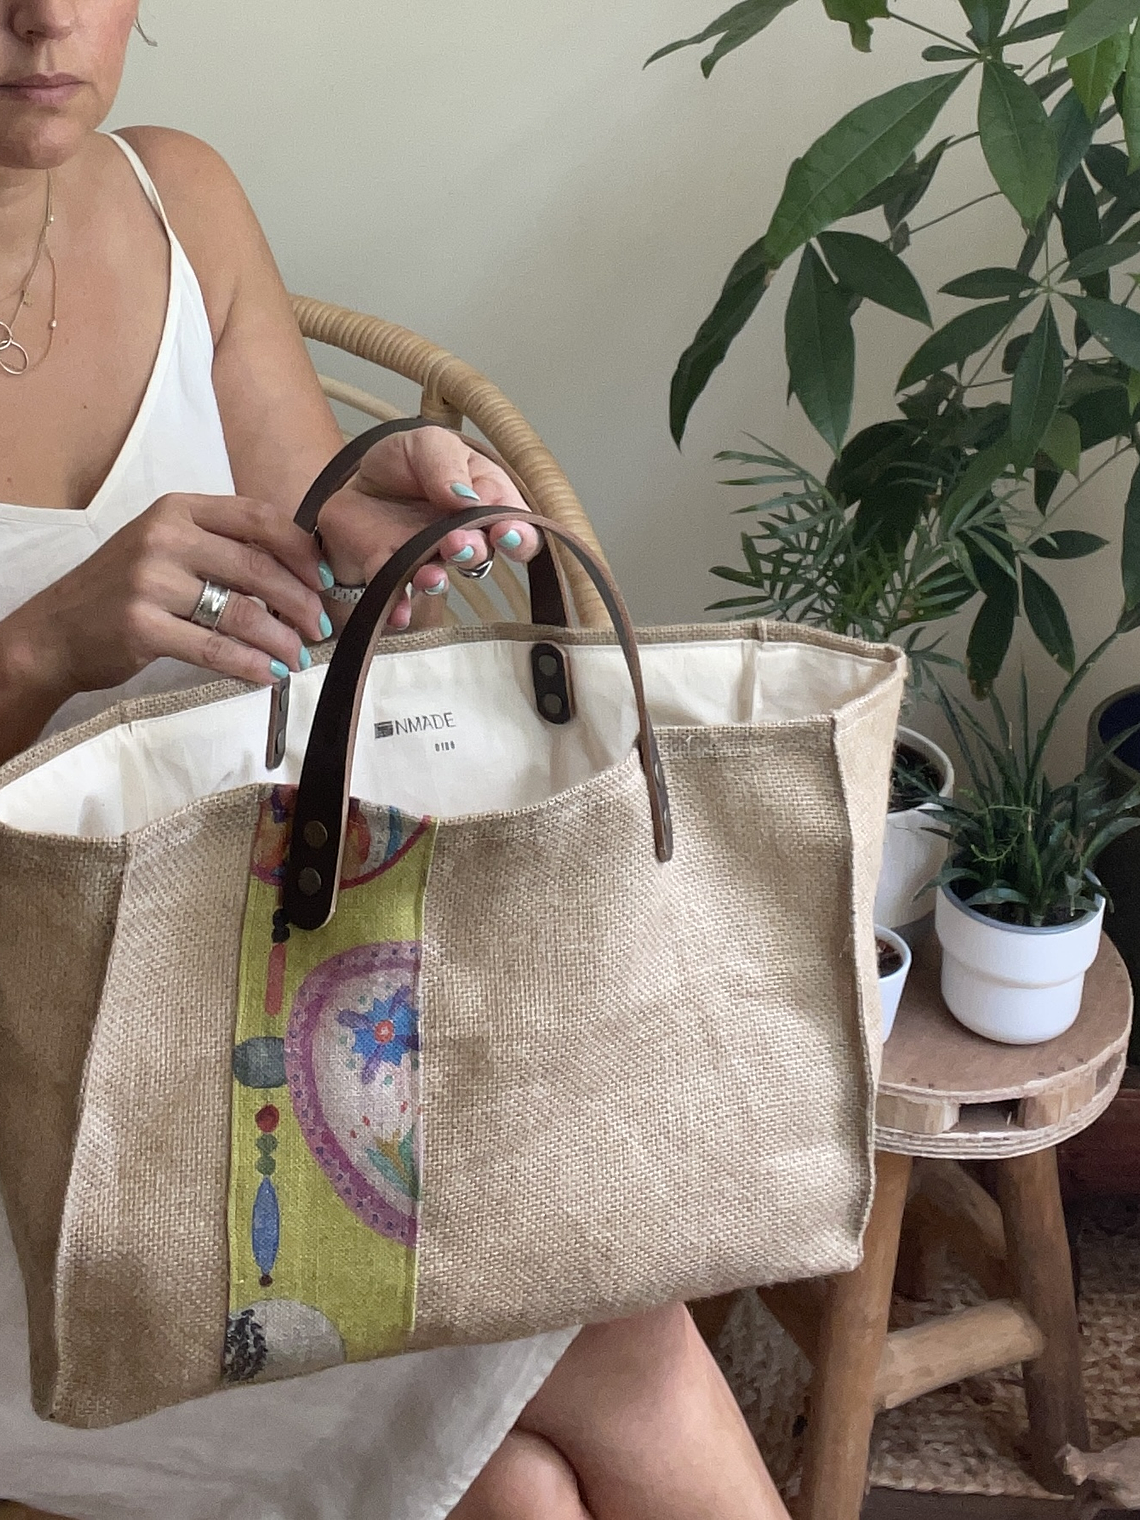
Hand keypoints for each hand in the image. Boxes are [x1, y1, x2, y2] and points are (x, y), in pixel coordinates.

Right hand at [7, 492, 329, 701]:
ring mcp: (150, 580)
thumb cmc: (124, 589)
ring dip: (281, 639)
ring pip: (241, 611)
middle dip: (301, 602)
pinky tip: (269, 674)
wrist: (56, 630)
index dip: (302, 550)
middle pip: (258, 566)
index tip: (326, 580)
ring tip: (299, 657)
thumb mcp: (169, 548)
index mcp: (180, 509)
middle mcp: (165, 536)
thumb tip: (299, 576)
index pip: (259, 518)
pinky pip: (213, 648)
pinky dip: (249, 664)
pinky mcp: (142, 625)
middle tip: (320, 628)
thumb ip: (224, 550)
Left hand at [315, 425, 540, 628]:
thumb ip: (447, 463)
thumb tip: (466, 498)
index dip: (520, 536)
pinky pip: (397, 595)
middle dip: (474, 551)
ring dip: (437, 581)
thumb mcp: (427, 443)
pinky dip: (399, 607)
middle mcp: (464, 537)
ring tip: (429, 574)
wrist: (355, 480)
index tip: (505, 533)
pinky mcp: (391, 571)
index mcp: (485, 501)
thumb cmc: (404, 463)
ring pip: (441, 577)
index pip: (517, 527)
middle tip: (456, 542)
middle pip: (482, 555)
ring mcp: (427, 558)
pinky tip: (398, 613)